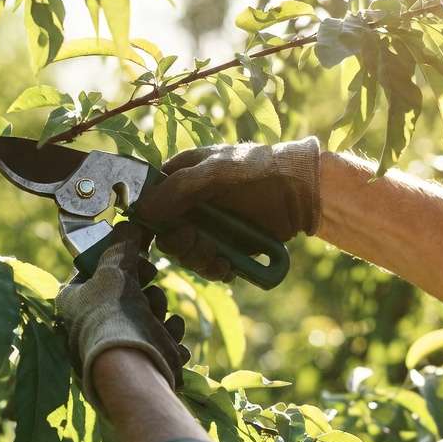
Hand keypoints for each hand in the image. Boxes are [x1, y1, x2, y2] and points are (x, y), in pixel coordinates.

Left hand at [56, 223, 191, 405]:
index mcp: (73, 300)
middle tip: (148, 280)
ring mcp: (117, 343)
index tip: (135, 254)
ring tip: (157, 315)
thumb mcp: (115, 270)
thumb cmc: (114, 314)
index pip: (94, 268)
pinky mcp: (142, 359)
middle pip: (126, 289)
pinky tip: (170, 335)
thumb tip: (130, 224)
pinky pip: (162, 337)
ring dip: (159, 308)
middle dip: (144, 285)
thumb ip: (122, 246)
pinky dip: (170, 334)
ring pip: (148, 312)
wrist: (133, 368)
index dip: (117, 258)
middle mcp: (91, 322)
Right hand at [135, 138, 321, 280]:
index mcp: (181, 176)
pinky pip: (208, 264)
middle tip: (199, 244)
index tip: (166, 230)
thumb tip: (141, 211)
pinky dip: (215, 269)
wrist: (301, 191)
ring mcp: (208, 225)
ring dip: (199, 260)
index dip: (152, 221)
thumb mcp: (214, 173)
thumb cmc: (256, 171)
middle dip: (181, 245)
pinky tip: (228, 265)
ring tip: (218, 257)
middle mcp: (189, 203)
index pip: (150, 202)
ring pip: (186, 254)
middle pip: (166, 234)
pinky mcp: (225, 245)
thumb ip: (177, 189)